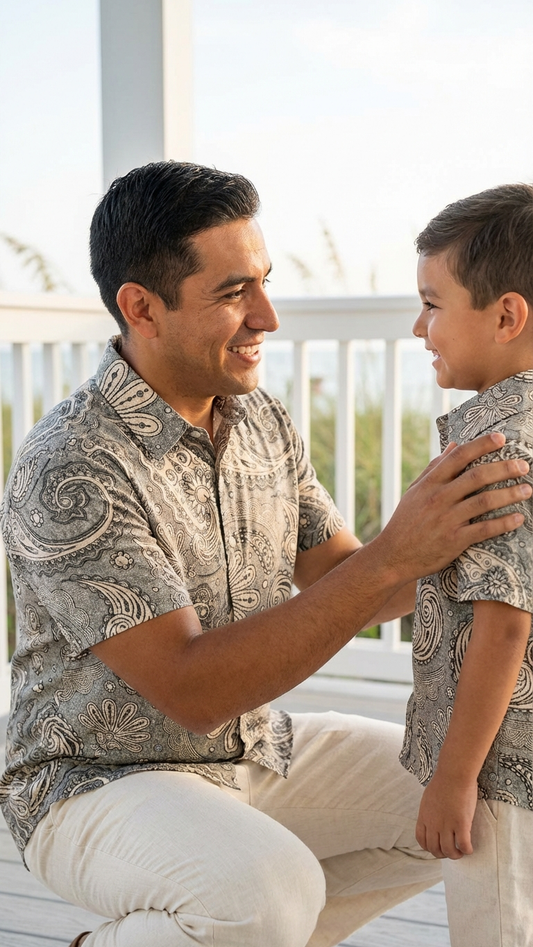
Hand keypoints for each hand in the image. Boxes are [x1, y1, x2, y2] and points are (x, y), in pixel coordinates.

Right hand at [378, 432, 530, 581]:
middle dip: (504, 468)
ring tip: (527, 489)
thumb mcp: (415, 491)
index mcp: (430, 483)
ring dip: (509, 494)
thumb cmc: (405, 522)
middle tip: (523, 465)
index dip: (481, 445)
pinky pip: (484, 529)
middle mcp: (439, 498)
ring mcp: (447, 519)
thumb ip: (434, 468)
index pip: (458, 456)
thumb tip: (453, 445)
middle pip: (477, 476)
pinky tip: (518, 518)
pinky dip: (503, 523)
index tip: (501, 438)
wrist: (393, 556)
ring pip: (484, 501)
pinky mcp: (454, 541)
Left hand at [416, 771, 477, 858]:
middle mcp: (433, 824)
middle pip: (434, 849)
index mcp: (424, 817)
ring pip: (449, 850)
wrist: (454, 773)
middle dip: (443, 854)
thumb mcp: (428, 798)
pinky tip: (470, 848)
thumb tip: (433, 819)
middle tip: (451, 852)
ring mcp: (447, 825)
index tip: (437, 847)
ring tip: (461, 852)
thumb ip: (429, 812)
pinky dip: (467, 850)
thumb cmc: (443, 781)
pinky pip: (463, 845)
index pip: (421, 841)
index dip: (429, 848)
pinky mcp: (461, 823)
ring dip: (455, 855)